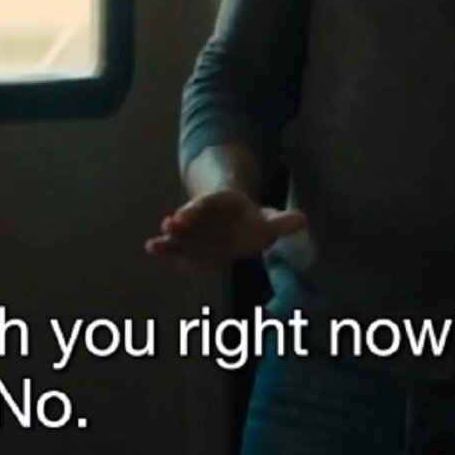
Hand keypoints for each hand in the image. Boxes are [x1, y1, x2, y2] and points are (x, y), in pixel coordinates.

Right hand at [144, 188, 305, 268]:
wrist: (230, 214)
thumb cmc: (251, 220)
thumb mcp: (267, 219)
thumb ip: (281, 222)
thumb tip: (303, 219)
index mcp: (221, 205)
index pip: (207, 207)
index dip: (195, 211)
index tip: (183, 215)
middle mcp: (204, 215)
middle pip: (189, 219)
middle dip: (180, 225)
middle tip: (169, 226)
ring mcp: (195, 229)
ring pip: (179, 233)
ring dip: (170, 239)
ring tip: (154, 244)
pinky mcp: (190, 244)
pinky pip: (175, 245)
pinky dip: (165, 248)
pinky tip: (152, 249)